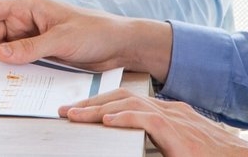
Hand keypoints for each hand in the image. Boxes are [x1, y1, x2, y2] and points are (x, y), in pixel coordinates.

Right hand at [0, 0, 171, 77]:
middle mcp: (25, 23)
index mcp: (27, 7)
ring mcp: (31, 41)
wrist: (121, 46)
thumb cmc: (94, 31)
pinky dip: (8, 72)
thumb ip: (30, 48)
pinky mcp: (39, 57)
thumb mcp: (61, 39)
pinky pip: (17, 64)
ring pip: (2, 51)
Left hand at [60, 90, 247, 156]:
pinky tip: (108, 121)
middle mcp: (171, 111)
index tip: (78, 111)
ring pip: (130, 105)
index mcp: (169, 114)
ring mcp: (176, 120)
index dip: (101, 103)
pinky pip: (148, 120)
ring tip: (76, 116)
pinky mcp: (180, 134)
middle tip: (66, 111)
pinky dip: (125, 119)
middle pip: (123, 98)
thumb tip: (134, 146)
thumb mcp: (179, 150)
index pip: (128, 101)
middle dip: (92, 102)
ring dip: (99, 109)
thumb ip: (155, 145)